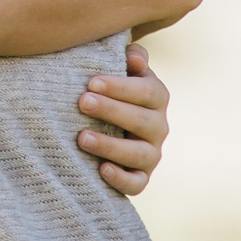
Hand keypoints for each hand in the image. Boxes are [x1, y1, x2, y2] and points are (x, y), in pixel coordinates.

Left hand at [76, 43, 169, 196]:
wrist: (106, 121)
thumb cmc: (109, 87)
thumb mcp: (120, 68)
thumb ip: (131, 57)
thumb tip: (133, 56)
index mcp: (156, 96)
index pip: (147, 91)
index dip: (121, 87)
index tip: (91, 82)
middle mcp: (158, 127)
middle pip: (143, 121)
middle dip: (111, 111)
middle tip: (82, 102)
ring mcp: (151, 154)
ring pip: (139, 154)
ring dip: (111, 145)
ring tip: (82, 137)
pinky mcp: (140, 178)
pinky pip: (136, 184)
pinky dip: (121, 180)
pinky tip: (102, 169)